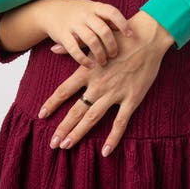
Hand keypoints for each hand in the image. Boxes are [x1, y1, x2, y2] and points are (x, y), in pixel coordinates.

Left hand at [38, 11, 172, 155]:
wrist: (148, 38)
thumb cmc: (121, 37)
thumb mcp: (95, 39)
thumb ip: (74, 46)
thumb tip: (52, 47)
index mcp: (88, 70)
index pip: (64, 90)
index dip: (52, 103)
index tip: (41, 115)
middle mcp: (98, 84)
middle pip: (75, 110)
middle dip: (63, 127)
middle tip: (52, 143)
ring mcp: (115, 93)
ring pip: (92, 118)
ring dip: (78, 133)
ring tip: (66, 146)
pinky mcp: (131, 99)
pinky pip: (120, 122)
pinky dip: (113, 137)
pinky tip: (106, 151)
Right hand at [39, 0, 132, 67]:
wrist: (50, 11)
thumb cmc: (77, 12)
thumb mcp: (92, 10)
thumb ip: (106, 19)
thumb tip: (127, 29)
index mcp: (94, 7)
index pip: (112, 12)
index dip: (122, 23)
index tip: (130, 35)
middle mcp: (85, 14)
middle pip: (103, 30)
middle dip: (111, 44)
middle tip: (115, 55)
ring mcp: (73, 24)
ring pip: (91, 40)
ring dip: (99, 53)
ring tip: (103, 62)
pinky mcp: (63, 35)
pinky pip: (75, 49)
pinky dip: (84, 59)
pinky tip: (90, 65)